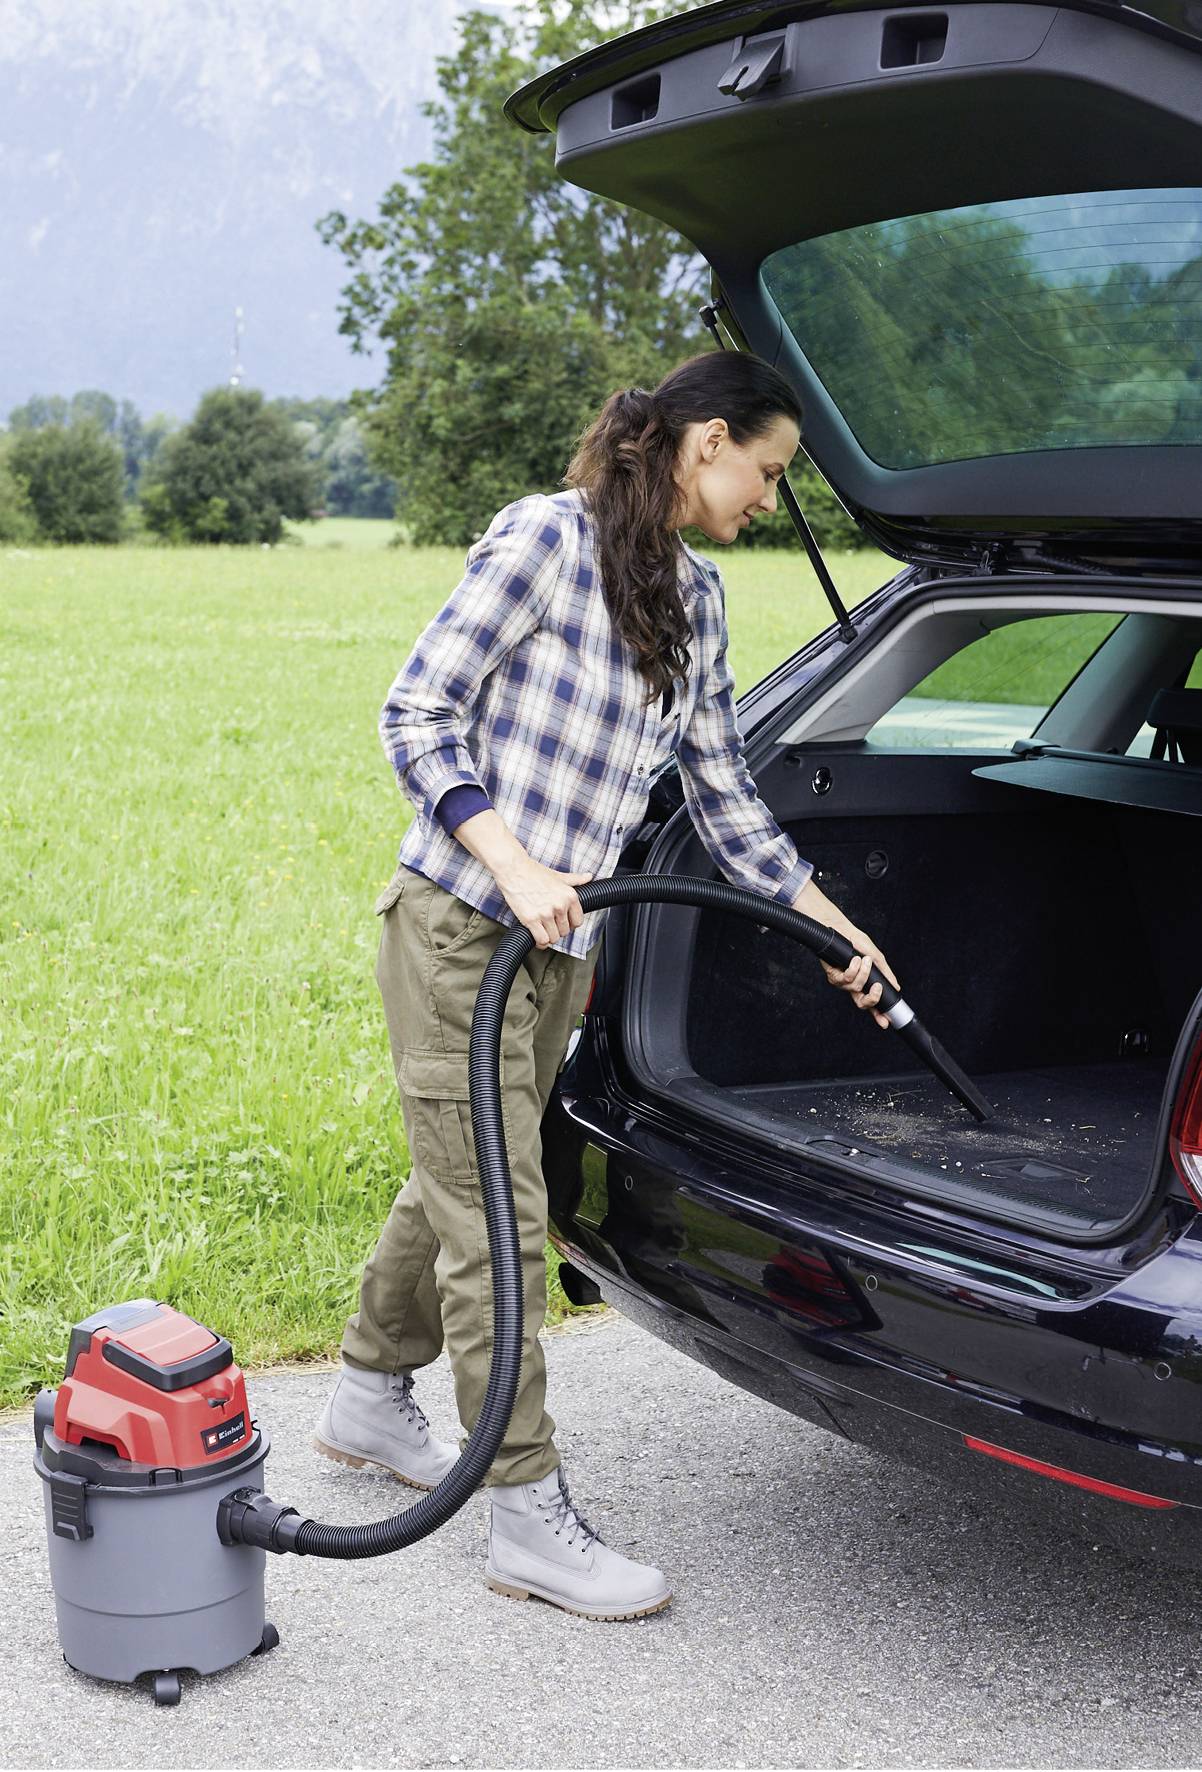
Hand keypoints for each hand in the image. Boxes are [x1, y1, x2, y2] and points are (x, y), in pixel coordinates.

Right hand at [495, 856, 592, 949]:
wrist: (513, 869)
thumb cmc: (534, 872)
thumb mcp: (558, 876)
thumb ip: (575, 879)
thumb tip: (589, 877)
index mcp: (570, 895)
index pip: (578, 921)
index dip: (570, 924)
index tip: (562, 922)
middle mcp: (560, 905)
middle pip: (565, 931)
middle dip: (557, 930)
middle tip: (549, 924)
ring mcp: (545, 913)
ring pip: (554, 938)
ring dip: (548, 937)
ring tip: (542, 930)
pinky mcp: (531, 919)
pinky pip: (542, 940)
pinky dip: (540, 942)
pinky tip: (536, 936)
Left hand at [794, 877, 899, 1030]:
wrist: (839, 929)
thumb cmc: (856, 941)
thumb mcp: (875, 957)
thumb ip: (885, 973)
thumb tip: (897, 987)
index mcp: (864, 983)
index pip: (872, 1002)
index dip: (878, 1015)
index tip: (886, 1022)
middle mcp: (852, 985)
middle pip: (862, 1004)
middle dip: (872, 998)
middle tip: (877, 987)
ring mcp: (842, 982)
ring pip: (855, 988)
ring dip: (862, 973)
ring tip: (864, 959)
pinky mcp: (832, 975)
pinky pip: (844, 979)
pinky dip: (851, 968)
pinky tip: (853, 959)